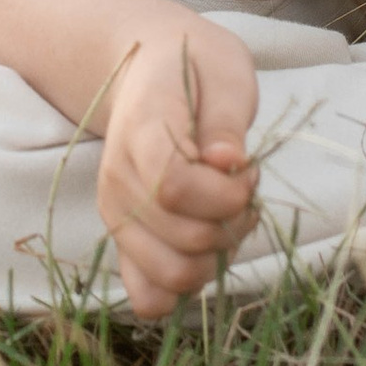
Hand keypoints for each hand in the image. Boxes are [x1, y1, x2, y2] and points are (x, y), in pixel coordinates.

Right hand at [91, 16, 263, 319]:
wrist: (149, 70)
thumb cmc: (195, 69)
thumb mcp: (225, 71)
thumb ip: (227, 117)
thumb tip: (227, 162)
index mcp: (141, 130)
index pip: (175, 188)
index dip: (226, 193)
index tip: (248, 168)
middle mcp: (118, 181)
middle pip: (183, 241)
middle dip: (233, 222)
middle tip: (243, 185)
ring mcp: (116, 216)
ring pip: (172, 277)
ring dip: (217, 254)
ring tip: (226, 210)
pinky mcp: (124, 242)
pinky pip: (150, 296)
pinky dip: (187, 283)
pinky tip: (206, 243)